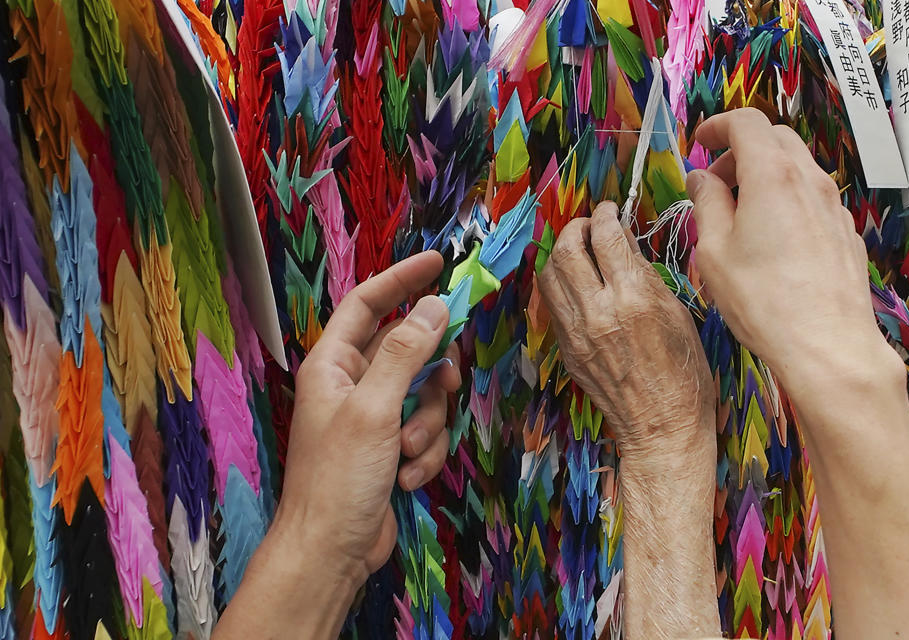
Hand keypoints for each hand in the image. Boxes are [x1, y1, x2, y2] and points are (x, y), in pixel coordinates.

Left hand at [273, 251, 459, 583]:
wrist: (331, 552)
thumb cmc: (339, 477)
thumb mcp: (374, 408)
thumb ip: (406, 353)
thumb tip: (436, 306)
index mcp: (333, 363)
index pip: (369, 303)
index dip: (402, 279)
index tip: (439, 262)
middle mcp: (352, 383)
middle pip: (409, 351)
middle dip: (432, 374)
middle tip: (448, 385)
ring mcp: (374, 417)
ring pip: (425, 395)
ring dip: (427, 425)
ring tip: (407, 453)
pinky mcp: (391, 448)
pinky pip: (425, 431)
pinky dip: (424, 453)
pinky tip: (406, 478)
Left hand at [539, 202, 721, 637]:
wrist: (661, 428)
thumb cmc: (686, 374)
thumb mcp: (679, 316)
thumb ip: (647, 278)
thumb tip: (625, 247)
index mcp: (634, 300)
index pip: (605, 238)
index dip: (605, 215)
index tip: (609, 210)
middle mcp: (598, 312)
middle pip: (567, 250)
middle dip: (575, 227)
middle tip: (587, 224)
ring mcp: (576, 333)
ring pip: (550, 275)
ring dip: (559, 252)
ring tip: (575, 247)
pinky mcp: (566, 349)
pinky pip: (552, 304)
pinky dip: (559, 283)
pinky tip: (574, 281)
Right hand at [688, 108, 894, 384]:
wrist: (826, 344)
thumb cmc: (762, 299)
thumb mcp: (714, 251)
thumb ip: (706, 204)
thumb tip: (701, 178)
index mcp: (772, 176)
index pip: (746, 123)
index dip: (717, 126)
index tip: (698, 145)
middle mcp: (809, 181)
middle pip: (775, 139)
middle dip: (740, 150)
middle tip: (714, 182)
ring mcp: (833, 206)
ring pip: (796, 168)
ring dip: (764, 175)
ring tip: (739, 213)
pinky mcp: (844, 231)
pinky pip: (811, 197)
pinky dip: (785, 198)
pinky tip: (770, 237)